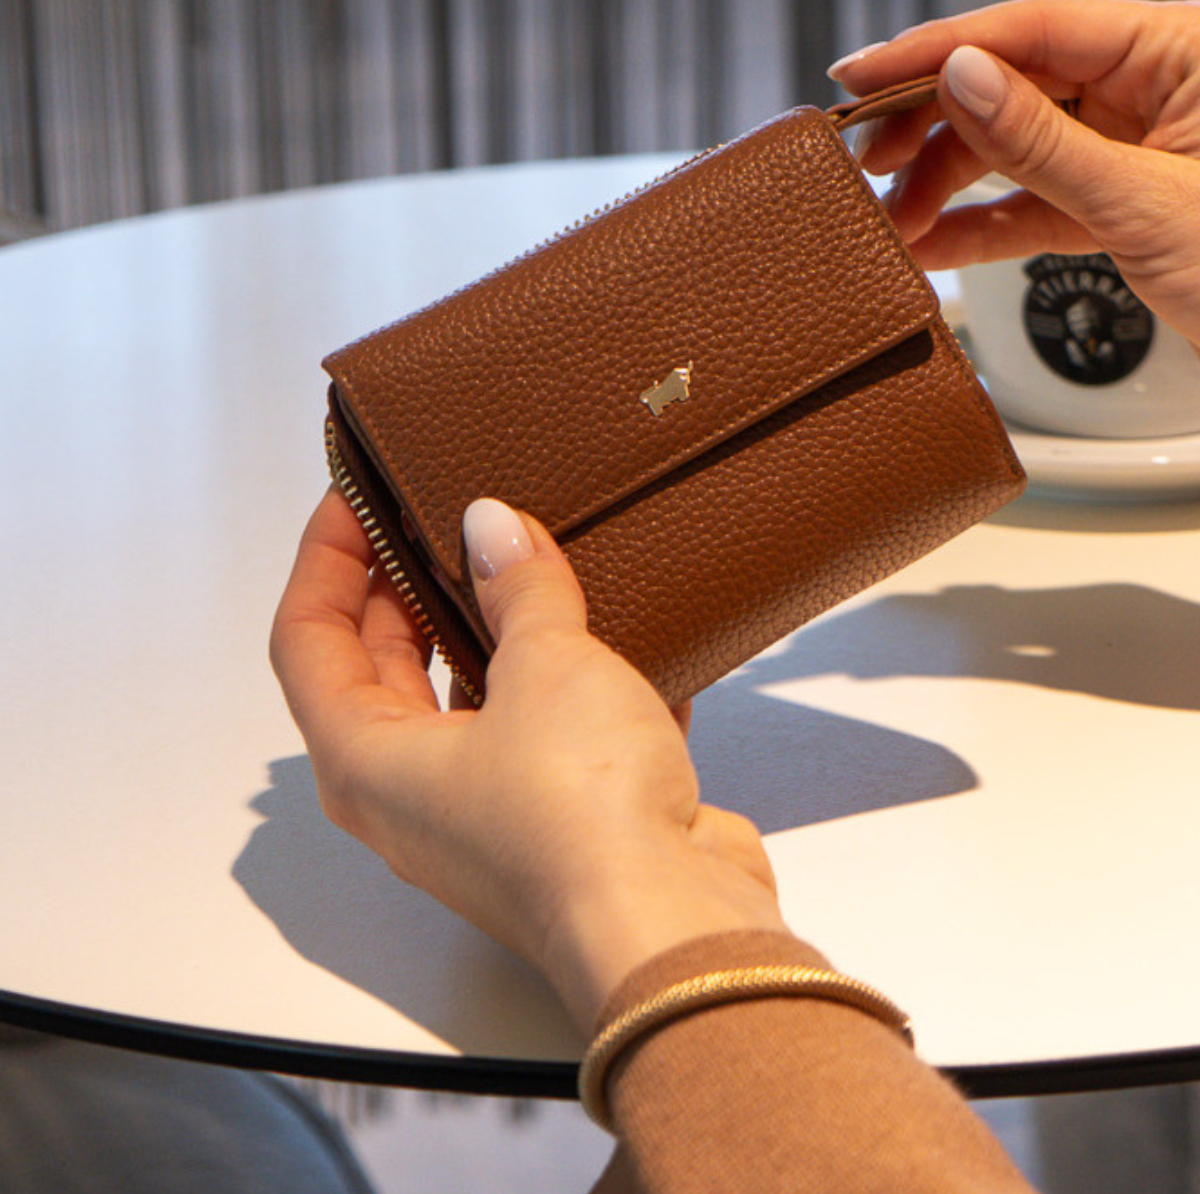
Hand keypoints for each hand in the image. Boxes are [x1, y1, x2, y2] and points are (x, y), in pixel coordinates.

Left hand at [270, 490, 786, 1030]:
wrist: (671, 921)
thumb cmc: (578, 821)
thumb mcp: (546, 665)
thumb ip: (518, 588)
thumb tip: (494, 530)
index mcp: (367, 761)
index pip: (307, 639)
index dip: (327, 558)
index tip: (353, 498)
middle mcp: (413, 798)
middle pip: (381, 670)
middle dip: (407, 588)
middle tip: (438, 521)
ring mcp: (487, 814)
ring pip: (470, 700)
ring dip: (496, 631)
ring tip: (529, 563)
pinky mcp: (561, 822)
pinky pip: (548, 732)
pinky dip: (571, 682)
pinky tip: (619, 634)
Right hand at [831, 0, 1199, 466]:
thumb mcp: (1149, 207)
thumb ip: (1042, 144)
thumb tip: (958, 75)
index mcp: (1179, 49)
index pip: (1031, 30)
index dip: (935, 50)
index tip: (860, 77)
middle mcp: (1156, 85)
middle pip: (1013, 84)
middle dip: (934, 125)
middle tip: (864, 162)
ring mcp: (1139, 147)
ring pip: (1016, 145)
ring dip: (951, 182)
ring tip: (891, 220)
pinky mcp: (1128, 207)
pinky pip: (1037, 200)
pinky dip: (986, 223)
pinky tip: (934, 244)